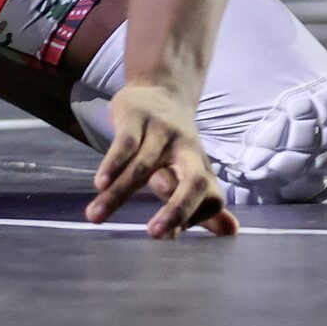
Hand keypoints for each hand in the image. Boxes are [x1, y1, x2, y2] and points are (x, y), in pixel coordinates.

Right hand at [86, 83, 235, 238]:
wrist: (160, 89)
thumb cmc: (175, 142)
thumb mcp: (193, 168)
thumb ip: (207, 203)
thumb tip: (231, 233)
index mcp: (201, 166)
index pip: (212, 197)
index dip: (196, 217)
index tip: (170, 236)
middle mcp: (186, 149)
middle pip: (193, 181)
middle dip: (177, 208)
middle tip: (154, 234)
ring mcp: (162, 132)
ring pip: (142, 167)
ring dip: (118, 195)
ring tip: (95, 216)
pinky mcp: (136, 118)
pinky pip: (125, 144)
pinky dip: (112, 165)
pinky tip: (99, 185)